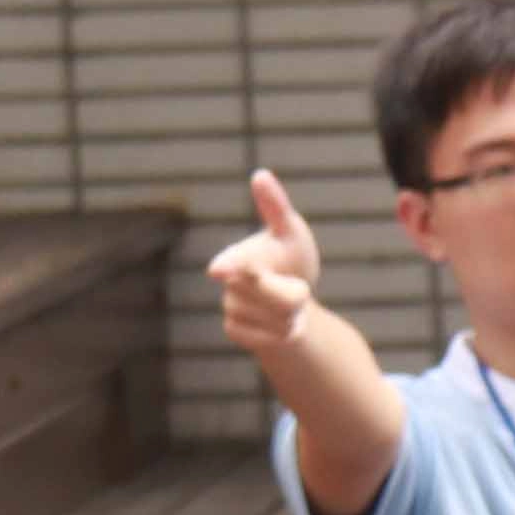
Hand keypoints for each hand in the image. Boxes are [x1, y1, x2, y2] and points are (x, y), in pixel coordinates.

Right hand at [210, 167, 324, 356]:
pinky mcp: (235, 331)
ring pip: (276, 321)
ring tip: (287, 304)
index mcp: (238, 256)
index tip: (220, 269)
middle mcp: (229, 283)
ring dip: (293, 315)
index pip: (235, 264)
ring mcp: (229, 308)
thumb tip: (260, 174)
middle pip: (273, 297)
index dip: (230, 266)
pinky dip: (285, 333)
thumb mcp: (291, 232)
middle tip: (293, 284)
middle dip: (294, 294)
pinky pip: (270, 339)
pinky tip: (280, 324)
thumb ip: (275, 208)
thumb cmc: (291, 257)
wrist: (292, 298)